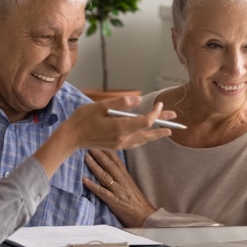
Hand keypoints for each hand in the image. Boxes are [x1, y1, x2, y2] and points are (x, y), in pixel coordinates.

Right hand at [34, 96, 174, 178]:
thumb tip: (138, 99)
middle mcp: (123, 138)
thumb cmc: (82, 119)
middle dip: (163, 125)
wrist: (70, 138)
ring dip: (156, 134)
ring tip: (167, 130)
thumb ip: (120, 103)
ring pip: (144, 140)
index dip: (155, 113)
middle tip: (175, 119)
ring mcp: (120, 144)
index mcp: (120, 127)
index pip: (146, 121)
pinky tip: (147, 136)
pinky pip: (136, 143)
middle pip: (149, 132)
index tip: (159, 104)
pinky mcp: (117, 146)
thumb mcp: (100, 106)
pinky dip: (145, 139)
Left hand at [83, 149, 155, 227]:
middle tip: (90, 144)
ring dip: (94, 166)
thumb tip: (111, 166)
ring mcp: (118, 190)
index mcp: (126, 176)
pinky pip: (102, 192)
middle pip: (109, 164)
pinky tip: (84, 180)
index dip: (107, 149)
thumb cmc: (137, 201)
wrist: (145, 216)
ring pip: (105, 175)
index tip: (100, 140)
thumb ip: (121, 175)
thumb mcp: (130, 184)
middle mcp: (122, 180)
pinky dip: (93, 185)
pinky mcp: (114, 201)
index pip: (116, 160)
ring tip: (86, 157)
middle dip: (99, 153)